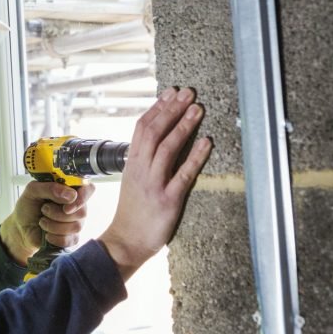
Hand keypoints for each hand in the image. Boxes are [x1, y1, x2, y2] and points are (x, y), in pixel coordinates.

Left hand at [0, 180, 94, 265]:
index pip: (88, 189)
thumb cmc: (28, 206)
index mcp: (70, 189)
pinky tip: (46, 234)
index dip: (82, 197)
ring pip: (75, 227)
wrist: (21, 227)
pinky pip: (69, 240)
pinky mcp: (72, 238)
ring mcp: (77, 223)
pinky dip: (54, 237)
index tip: (66, 206)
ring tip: (42, 221)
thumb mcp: (32, 191)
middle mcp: (77, 206)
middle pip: (82, 212)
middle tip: (44, 209)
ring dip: (53, 225)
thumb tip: (71, 195)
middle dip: (58, 213)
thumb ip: (49, 188)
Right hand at [99, 87, 212, 279]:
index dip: (157, 108)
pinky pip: (183, 174)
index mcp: (132, 163)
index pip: (142, 128)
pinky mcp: (167, 200)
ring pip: (167, 148)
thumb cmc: (132, 212)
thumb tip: (158, 140)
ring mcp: (153, 184)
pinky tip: (207, 142)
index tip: (171, 93)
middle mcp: (140, 170)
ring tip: (197, 109)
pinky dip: (195, 156)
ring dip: (183, 126)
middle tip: (188, 93)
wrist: (125, 241)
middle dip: (172, 110)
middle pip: (154, 132)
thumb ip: (143, 160)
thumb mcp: (132, 180)